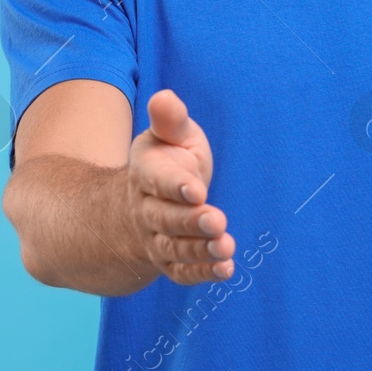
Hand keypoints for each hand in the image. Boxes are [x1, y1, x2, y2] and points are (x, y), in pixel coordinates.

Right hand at [125, 89, 234, 284]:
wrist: (145, 200)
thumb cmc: (168, 159)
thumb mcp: (169, 135)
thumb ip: (170, 121)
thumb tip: (164, 97)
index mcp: (146, 173)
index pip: (158, 180)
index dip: (175, 185)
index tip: (197, 189)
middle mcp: (147, 210)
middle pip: (165, 219)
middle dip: (191, 222)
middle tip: (217, 221)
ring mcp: (156, 238)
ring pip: (174, 248)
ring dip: (200, 250)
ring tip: (226, 248)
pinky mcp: (170, 259)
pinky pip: (182, 271)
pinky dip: (202, 273)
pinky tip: (226, 270)